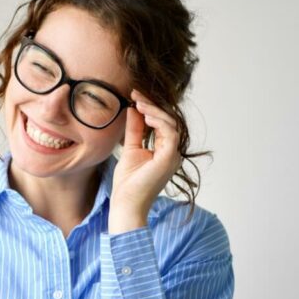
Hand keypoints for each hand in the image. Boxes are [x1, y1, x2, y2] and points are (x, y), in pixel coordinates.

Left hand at [108, 90, 182, 227]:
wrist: (126, 204)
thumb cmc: (127, 184)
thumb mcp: (130, 149)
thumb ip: (134, 130)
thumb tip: (133, 109)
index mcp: (164, 150)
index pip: (161, 123)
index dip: (149, 108)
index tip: (134, 96)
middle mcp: (171, 152)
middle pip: (168, 121)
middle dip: (152, 105)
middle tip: (136, 94)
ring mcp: (172, 156)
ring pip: (171, 124)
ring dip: (154, 111)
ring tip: (139, 103)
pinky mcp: (169, 158)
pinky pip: (170, 133)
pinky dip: (159, 122)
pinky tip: (145, 115)